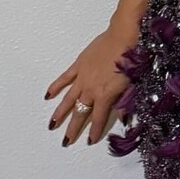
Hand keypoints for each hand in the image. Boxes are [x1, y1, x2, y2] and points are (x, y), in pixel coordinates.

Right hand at [45, 22, 141, 145]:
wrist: (124, 37)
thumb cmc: (131, 59)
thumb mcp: (132, 85)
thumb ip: (124, 104)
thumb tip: (123, 119)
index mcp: (105, 96)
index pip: (97, 119)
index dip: (94, 131)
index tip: (89, 141)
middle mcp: (90, 89)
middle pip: (79, 112)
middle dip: (72, 128)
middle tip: (66, 141)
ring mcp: (82, 77)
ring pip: (68, 98)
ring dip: (60, 112)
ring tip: (52, 124)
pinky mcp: (78, 65)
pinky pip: (64, 78)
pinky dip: (55, 87)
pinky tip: (47, 95)